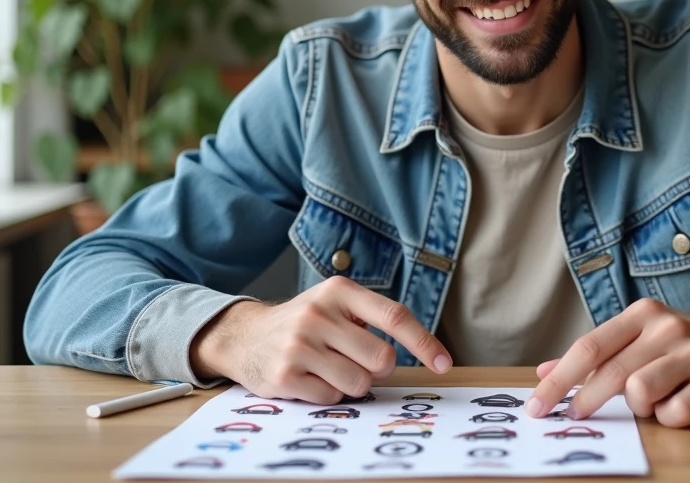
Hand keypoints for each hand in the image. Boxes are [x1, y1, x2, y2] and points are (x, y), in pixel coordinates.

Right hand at [190, 276, 451, 402]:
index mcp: (339, 291)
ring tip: (330, 367)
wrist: (245, 335)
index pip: (394, 316)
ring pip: (359, 383)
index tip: (444, 364)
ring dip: (353, 382)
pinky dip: (328, 393)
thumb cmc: (306, 322)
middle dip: (379, 368)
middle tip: (359, 360)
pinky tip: (310, 377)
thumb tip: (426, 353)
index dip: (424, 342)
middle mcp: (318, 314)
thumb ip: (372, 320)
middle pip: (382, 358)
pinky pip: (332, 397)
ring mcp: (299, 345)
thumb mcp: (336, 304)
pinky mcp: (284, 375)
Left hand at [525, 298, 689, 427]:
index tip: (536, 405)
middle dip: (585, 401)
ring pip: (641, 393)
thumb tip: (544, 372)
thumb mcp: (641, 339)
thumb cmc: (686, 348)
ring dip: (639, 408)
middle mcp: (667, 328)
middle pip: (611, 373)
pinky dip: (670, 418)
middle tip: (575, 417)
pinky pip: (677, 412)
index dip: (559, 379)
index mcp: (642, 314)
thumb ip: (597, 355)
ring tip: (653, 402)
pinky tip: (680, 407)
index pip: (590, 346)